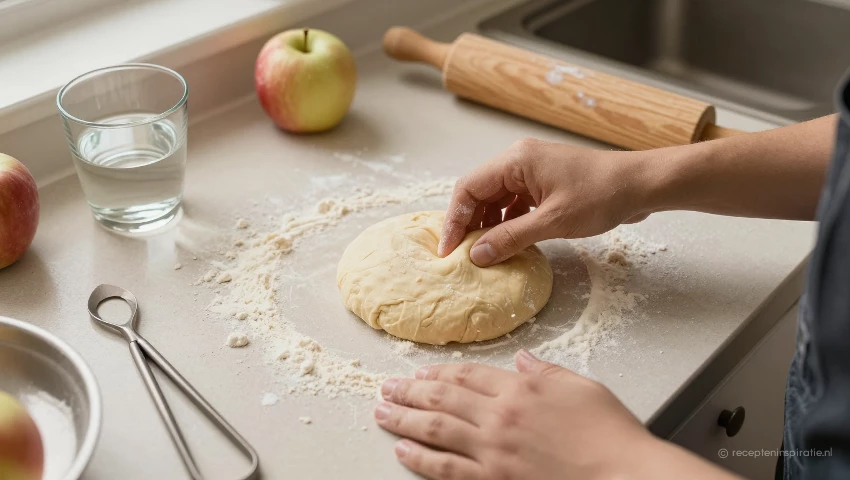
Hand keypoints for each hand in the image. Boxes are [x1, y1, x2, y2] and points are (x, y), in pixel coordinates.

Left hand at [375, 350, 736, 479]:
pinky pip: (445, 468)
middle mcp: (500, 416)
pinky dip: (420, 459)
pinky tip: (402, 451)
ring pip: (435, 429)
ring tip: (382, 412)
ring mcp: (493, 450)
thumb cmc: (609, 433)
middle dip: (410, 391)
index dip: (440, 372)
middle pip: (443, 398)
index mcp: (520, 389)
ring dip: (404, 419)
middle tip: (388, 387)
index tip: (421, 372)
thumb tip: (522, 360)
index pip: (468, 375)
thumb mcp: (581, 387)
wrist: (624, 474)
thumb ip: (546, 372)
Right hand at [439, 138, 654, 266]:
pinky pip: (515, 202)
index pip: (468, 189)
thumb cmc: (602, 195)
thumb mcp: (553, 222)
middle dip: (469, 224)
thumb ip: (511, 238)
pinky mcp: (546, 183)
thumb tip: (478, 256)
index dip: (454, 221)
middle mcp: (520, 161)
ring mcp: (533, 171)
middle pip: (479, 193)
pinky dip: (507, 222)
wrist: (642, 185)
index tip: (448, 250)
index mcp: (516, 161)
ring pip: (496, 199)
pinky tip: (508, 243)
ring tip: (483, 254)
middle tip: (462, 256)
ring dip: (488, 225)